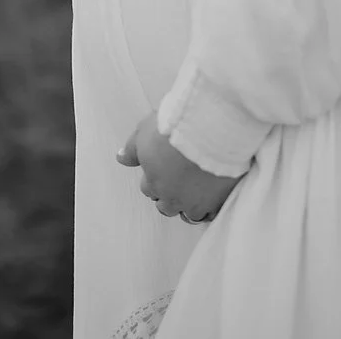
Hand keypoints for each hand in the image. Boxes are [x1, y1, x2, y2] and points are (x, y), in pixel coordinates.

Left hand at [115, 110, 247, 222]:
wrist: (210, 126)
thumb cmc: (176, 126)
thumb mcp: (145, 131)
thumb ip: (132, 149)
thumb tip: (121, 157)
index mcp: (154, 182)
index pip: (148, 189)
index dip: (154, 177)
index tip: (162, 166)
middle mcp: (174, 197)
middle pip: (166, 206)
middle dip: (168, 195)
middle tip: (177, 177)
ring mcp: (197, 201)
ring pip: (189, 214)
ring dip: (189, 204)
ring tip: (195, 189)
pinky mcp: (219, 199)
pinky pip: (212, 213)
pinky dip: (210, 206)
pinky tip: (212, 194)